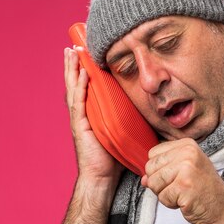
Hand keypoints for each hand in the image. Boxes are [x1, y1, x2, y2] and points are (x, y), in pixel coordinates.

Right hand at [64, 47, 122, 180]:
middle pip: (76, 83)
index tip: (85, 53)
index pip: (85, 87)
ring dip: (73, 70)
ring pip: (74, 88)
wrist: (102, 178)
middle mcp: (82, 113)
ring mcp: (79, 119)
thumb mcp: (124, 131)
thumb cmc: (114, 158)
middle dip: (74, 64)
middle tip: (74, 46)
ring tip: (72, 52)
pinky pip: (79, 102)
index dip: (83, 70)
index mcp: (91, 113)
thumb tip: (151, 109)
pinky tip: (80, 74)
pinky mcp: (80, 126)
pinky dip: (79, 86)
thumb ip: (129, 119)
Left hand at [141, 138, 223, 223]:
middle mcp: (187, 152)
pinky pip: (162, 197)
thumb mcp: (186, 171)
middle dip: (160, 183)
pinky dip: (171, 204)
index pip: (153, 154)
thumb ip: (163, 170)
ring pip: (153, 182)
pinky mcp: (184, 186)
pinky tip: (186, 201)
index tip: (178, 177)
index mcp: (187, 145)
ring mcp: (187, 168)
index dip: (159, 170)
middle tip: (181, 188)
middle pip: (150, 167)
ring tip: (184, 194)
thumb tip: (143, 178)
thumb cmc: (205, 192)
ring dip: (165, 194)